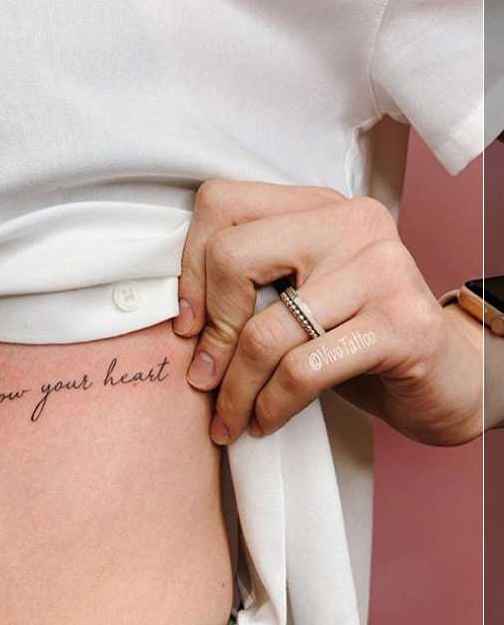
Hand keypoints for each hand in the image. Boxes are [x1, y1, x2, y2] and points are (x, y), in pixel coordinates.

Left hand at [173, 179, 482, 446]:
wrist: (444, 376)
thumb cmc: (357, 337)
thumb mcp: (298, 299)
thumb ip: (250, 289)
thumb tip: (179, 322)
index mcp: (318, 206)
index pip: (222, 203)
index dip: (189, 268)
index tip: (189, 326)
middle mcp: (351, 223)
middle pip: (233, 257)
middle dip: (210, 331)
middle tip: (204, 378)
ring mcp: (381, 269)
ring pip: (265, 329)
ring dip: (235, 389)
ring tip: (230, 418)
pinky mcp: (400, 324)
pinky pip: (302, 369)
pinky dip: (272, 404)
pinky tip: (266, 421)